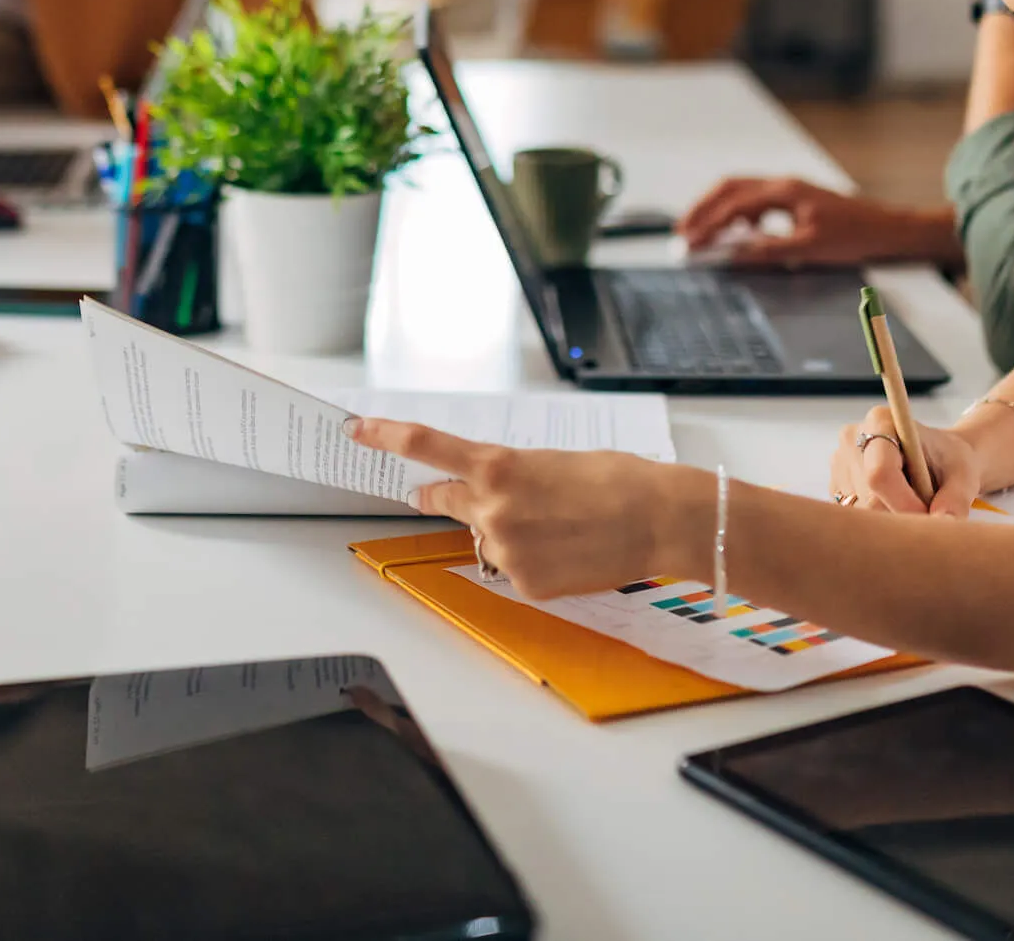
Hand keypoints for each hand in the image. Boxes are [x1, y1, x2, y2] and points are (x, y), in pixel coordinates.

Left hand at [349, 418, 703, 598]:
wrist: (657, 518)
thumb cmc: (615, 479)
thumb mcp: (552, 462)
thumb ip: (508, 474)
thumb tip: (487, 489)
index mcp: (498, 466)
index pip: (425, 446)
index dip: (384, 436)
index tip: (356, 428)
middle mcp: (492, 508)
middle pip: (444, 500)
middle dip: (435, 495)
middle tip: (422, 493)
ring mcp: (506, 550)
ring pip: (485, 539)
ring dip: (506, 531)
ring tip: (557, 525)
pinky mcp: (525, 584)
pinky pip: (513, 570)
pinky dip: (533, 561)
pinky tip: (569, 552)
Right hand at [678, 176, 952, 266]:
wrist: (886, 228)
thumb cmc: (854, 235)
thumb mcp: (808, 249)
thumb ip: (767, 250)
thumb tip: (733, 254)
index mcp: (783, 191)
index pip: (732, 204)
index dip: (707, 224)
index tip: (690, 242)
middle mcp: (782, 184)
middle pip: (728, 188)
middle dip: (702, 209)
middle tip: (682, 232)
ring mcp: (787, 189)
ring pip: (739, 192)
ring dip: (716, 209)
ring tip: (699, 231)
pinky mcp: (793, 199)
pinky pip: (754, 200)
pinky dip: (735, 212)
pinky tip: (733, 230)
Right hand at [831, 407, 980, 517]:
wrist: (938, 457)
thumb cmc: (950, 461)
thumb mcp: (964, 476)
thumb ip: (955, 499)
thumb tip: (944, 524)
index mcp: (881, 421)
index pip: (880, 473)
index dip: (904, 503)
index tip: (928, 516)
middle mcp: (852, 437)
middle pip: (868, 498)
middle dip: (900, 514)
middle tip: (927, 512)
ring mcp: (838, 461)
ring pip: (860, 512)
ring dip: (889, 518)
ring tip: (911, 502)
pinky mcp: (835, 484)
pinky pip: (853, 516)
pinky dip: (877, 520)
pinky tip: (893, 504)